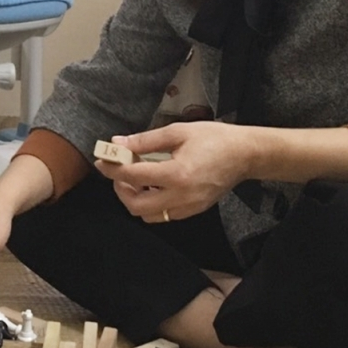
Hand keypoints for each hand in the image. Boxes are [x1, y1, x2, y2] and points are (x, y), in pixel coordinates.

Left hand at [96, 122, 254, 222]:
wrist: (246, 155)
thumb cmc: (214, 138)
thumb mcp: (178, 132)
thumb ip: (145, 140)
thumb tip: (118, 143)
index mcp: (176, 174)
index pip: (133, 176)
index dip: (113, 169)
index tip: (102, 161)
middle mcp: (181, 196)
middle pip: (136, 206)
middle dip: (121, 190)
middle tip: (119, 173)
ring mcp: (188, 207)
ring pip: (149, 215)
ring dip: (135, 200)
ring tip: (136, 179)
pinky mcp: (194, 211)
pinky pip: (164, 215)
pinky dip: (152, 204)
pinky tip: (153, 185)